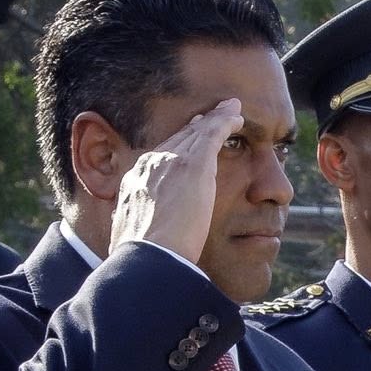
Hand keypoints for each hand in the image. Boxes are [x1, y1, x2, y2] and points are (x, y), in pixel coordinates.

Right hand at [110, 98, 242, 265]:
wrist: (148, 259)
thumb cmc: (144, 260)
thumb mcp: (134, 238)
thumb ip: (142, 229)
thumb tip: (143, 238)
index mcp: (134, 184)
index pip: (158, 159)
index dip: (174, 149)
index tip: (183, 144)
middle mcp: (149, 166)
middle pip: (176, 140)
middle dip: (193, 128)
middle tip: (207, 117)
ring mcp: (170, 162)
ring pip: (195, 133)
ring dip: (213, 120)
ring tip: (230, 110)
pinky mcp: (193, 165)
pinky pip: (212, 134)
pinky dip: (224, 122)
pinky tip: (237, 115)